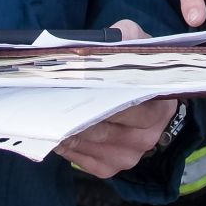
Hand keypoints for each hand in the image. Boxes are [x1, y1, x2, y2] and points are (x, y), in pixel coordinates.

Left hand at [54, 21, 179, 177]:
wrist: (145, 97)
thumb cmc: (137, 70)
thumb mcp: (137, 44)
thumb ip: (124, 37)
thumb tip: (102, 41)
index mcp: (159, 104)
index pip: (128, 104)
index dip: (101, 94)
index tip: (76, 84)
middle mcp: (149, 135)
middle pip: (103, 127)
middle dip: (76, 112)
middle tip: (51, 99)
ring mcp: (130, 155)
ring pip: (89, 144)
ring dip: (66, 129)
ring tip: (47, 113)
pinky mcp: (110, 168)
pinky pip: (81, 160)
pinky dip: (66, 146)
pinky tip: (55, 131)